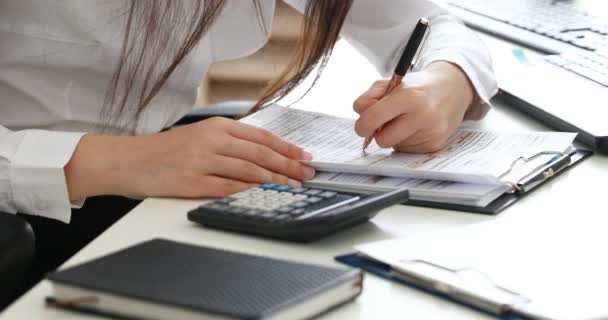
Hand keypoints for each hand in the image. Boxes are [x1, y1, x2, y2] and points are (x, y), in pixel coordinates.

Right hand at [65, 117, 314, 200]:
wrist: (128, 161)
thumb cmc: (166, 150)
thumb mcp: (199, 135)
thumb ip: (229, 141)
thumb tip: (266, 154)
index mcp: (215, 125)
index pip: (260, 136)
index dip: (286, 147)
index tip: (305, 156)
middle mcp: (210, 140)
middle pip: (260, 153)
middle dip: (289, 165)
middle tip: (308, 174)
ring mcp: (201, 161)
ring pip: (248, 170)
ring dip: (275, 179)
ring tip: (293, 186)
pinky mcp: (191, 182)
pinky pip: (227, 188)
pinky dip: (249, 191)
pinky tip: (264, 194)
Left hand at [353, 61, 474, 152]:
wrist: (452, 89)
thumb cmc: (415, 87)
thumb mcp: (390, 83)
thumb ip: (369, 98)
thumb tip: (361, 120)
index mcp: (408, 96)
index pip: (371, 119)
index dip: (361, 125)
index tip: (363, 125)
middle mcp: (423, 115)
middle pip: (382, 140)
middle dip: (379, 133)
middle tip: (384, 123)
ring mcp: (431, 132)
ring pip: (394, 147)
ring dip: (395, 136)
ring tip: (407, 121)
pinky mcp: (435, 145)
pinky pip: (407, 151)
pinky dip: (406, 141)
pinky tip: (416, 128)